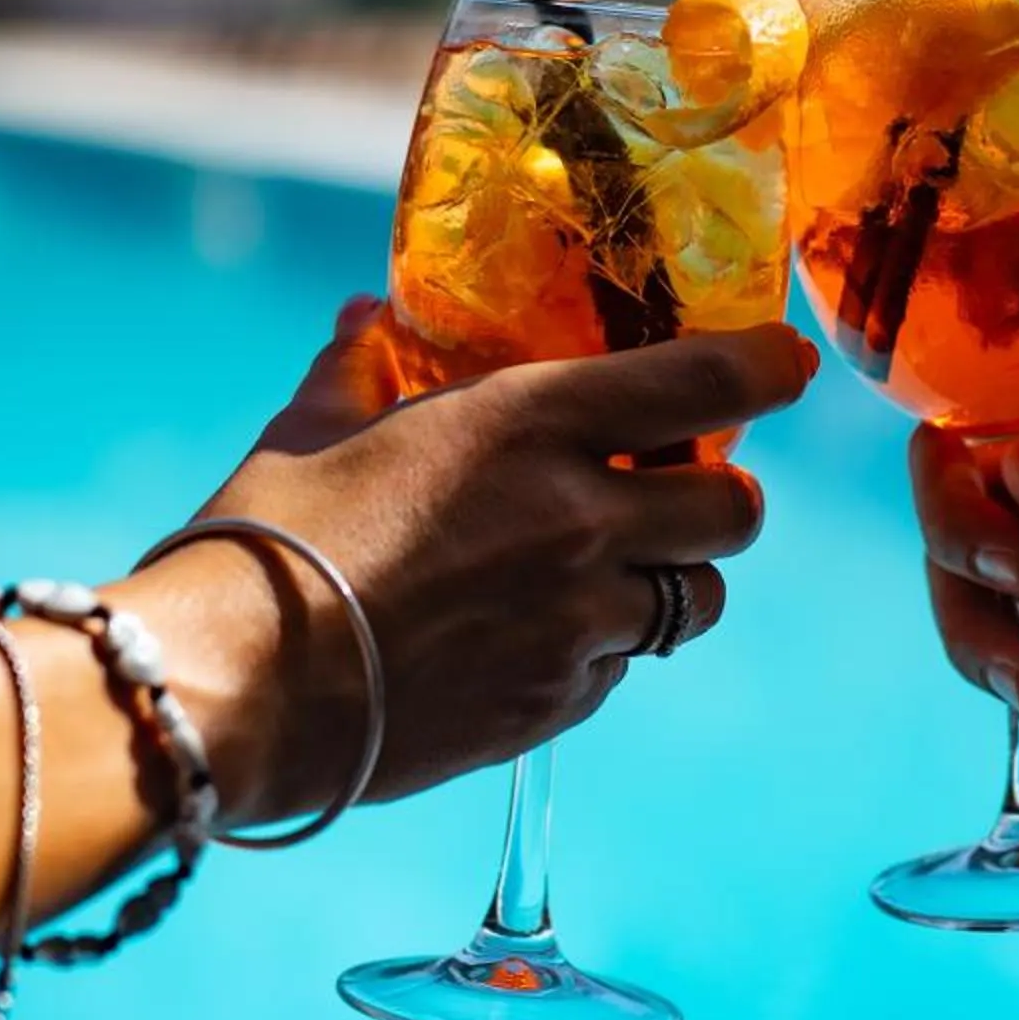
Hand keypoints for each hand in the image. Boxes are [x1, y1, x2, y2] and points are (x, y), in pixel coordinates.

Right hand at [118, 299, 817, 823]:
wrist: (232, 688)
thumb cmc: (264, 538)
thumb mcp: (314, 426)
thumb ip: (362, 363)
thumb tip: (370, 314)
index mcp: (531, 424)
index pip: (708, 381)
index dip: (768, 367)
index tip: (787, 363)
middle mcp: (580, 519)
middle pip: (735, 508)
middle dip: (721, 494)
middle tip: (677, 486)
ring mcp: (577, 622)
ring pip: (697, 601)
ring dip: (674, 580)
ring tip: (614, 571)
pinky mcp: (556, 705)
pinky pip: (622, 669)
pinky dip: (602, 649)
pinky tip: (535, 637)